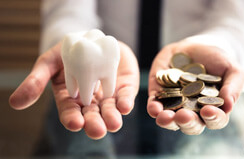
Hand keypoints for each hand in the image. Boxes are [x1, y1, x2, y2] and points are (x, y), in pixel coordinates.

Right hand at [9, 41, 138, 138]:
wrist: (92, 39)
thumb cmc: (68, 52)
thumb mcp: (49, 63)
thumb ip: (36, 81)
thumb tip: (15, 103)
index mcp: (71, 99)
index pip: (70, 113)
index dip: (72, 119)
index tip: (75, 123)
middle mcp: (90, 101)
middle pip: (92, 116)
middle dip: (94, 124)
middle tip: (97, 130)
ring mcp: (108, 95)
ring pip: (110, 110)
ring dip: (112, 117)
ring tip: (114, 123)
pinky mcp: (123, 87)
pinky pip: (125, 97)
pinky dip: (126, 102)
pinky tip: (125, 106)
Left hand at [147, 40, 243, 134]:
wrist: (196, 46)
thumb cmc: (218, 60)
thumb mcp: (231, 69)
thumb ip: (233, 87)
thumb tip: (228, 105)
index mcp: (212, 109)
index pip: (215, 120)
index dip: (213, 118)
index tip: (208, 110)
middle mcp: (193, 111)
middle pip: (190, 125)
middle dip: (187, 122)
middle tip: (184, 116)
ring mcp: (175, 104)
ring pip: (170, 120)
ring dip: (167, 121)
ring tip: (165, 117)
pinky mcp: (159, 95)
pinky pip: (154, 106)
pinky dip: (153, 108)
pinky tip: (154, 108)